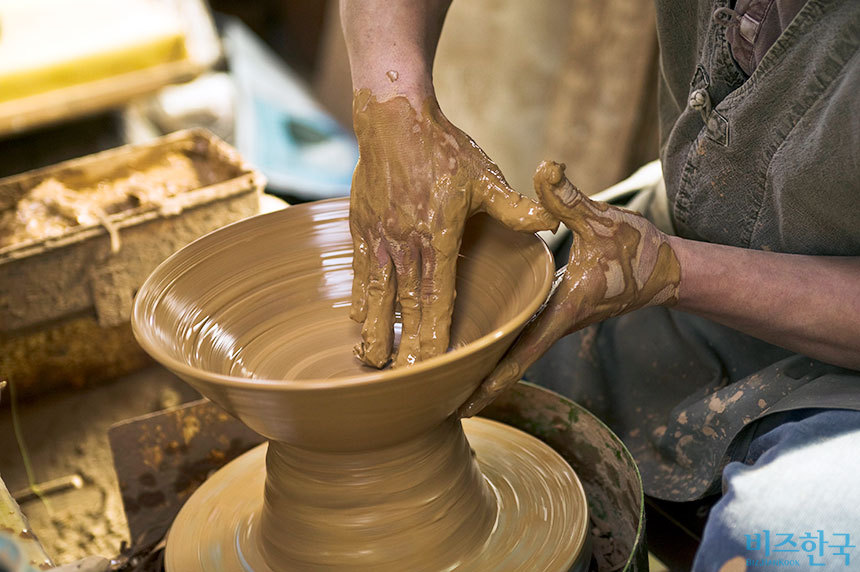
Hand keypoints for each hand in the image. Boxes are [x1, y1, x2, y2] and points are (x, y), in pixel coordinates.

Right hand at [349, 90, 558, 367]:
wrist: (394, 117)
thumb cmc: (443, 147)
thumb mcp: (484, 176)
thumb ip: (514, 207)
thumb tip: (550, 227)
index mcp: (439, 234)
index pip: (438, 295)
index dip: (435, 331)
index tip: (434, 363)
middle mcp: (406, 242)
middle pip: (406, 303)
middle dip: (405, 343)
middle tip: (401, 379)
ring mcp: (380, 236)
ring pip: (377, 293)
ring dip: (375, 329)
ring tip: (370, 361)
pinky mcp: (361, 226)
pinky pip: (360, 271)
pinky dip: (359, 298)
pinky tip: (356, 319)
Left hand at [458, 161, 680, 416]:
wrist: (666, 268)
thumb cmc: (636, 248)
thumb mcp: (602, 219)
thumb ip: (568, 198)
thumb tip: (544, 167)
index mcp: (563, 309)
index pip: (522, 352)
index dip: (492, 379)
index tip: (464, 404)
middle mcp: (557, 322)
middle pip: (511, 362)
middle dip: (479, 384)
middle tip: (438, 402)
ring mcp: (557, 320)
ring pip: (516, 350)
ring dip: (487, 366)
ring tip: (448, 378)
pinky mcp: (559, 311)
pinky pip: (524, 334)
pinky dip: (501, 344)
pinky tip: (478, 340)